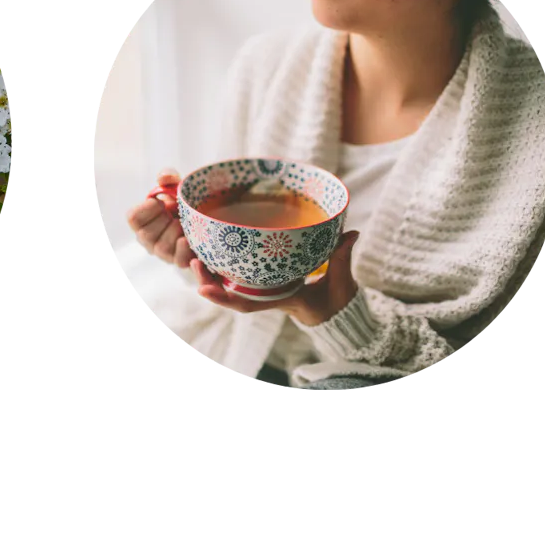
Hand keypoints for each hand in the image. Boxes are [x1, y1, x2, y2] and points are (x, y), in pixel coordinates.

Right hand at [125, 168, 193, 267]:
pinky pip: (179, 261)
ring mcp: (165, 252)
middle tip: (174, 213)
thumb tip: (165, 177)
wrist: (206, 217)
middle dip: (163, 220)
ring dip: (176, 232)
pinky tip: (190, 243)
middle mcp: (150, 239)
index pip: (133, 218)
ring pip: (163, 247)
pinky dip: (185, 252)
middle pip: (146, 235)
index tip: (159, 202)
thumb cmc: (183, 203)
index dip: (146, 209)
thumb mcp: (176, 186)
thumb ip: (168, 177)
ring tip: (185, 224)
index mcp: (143, 220)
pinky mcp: (181, 261)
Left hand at [192, 231, 360, 326]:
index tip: (205, 290)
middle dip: (210, 282)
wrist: (338, 312)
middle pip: (233, 295)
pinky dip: (226, 268)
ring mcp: (268, 290)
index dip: (226, 298)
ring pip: (233, 286)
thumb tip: (351, 233)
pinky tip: (213, 253)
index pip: (251, 304)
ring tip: (195, 257)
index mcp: (283, 299)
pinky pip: (243, 277)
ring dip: (212, 274)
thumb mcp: (342, 280)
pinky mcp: (269, 282)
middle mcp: (270, 296)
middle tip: (194, 262)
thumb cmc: (337, 299)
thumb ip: (342, 256)